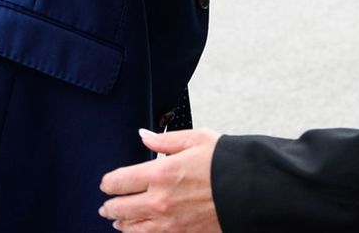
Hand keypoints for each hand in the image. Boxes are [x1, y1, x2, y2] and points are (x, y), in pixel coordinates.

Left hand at [100, 128, 221, 231]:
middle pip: (120, 208)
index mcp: (160, 174)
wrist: (252, 190)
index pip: (119, 181)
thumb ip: (164, 140)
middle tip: (106, 205)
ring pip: (132, 228)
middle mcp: (160, 201)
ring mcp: (169, 222)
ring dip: (121, 223)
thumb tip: (143, 136)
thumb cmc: (226, 162)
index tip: (106, 183)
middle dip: (109, 206)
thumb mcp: (197, 139)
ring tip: (117, 221)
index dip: (108, 183)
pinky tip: (138, 231)